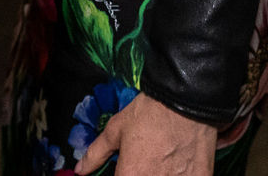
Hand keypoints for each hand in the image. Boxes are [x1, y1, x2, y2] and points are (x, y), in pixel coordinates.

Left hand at [78, 92, 214, 175]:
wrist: (186, 99)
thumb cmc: (151, 112)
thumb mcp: (116, 129)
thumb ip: (96, 154)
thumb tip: (80, 170)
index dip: (124, 175)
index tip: (127, 170)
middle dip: (143, 174)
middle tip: (147, 162)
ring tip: (164, 161)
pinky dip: (182, 175)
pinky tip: (179, 164)